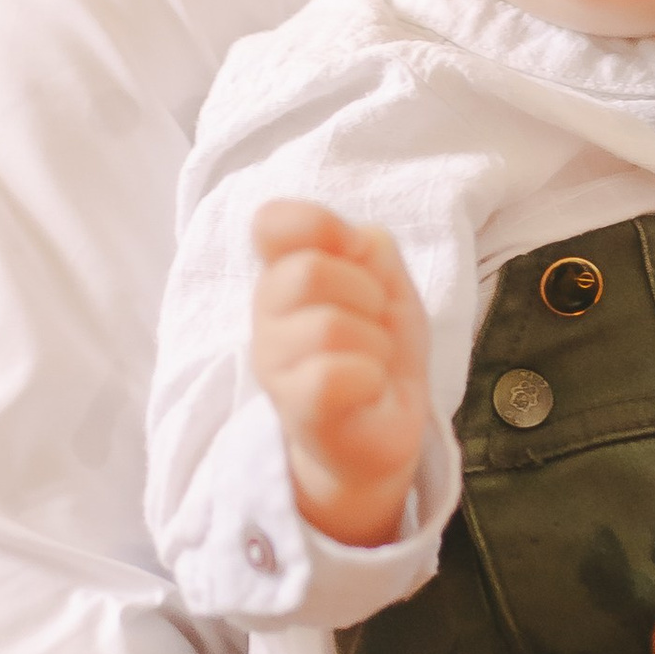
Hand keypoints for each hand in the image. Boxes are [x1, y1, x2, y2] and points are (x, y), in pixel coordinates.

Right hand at [248, 200, 430, 547]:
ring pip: (328, 326)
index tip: (354, 255)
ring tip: (372, 362)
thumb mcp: (387, 286)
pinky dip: (369, 378)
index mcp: (286, 273)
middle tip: (374, 324)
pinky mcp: (296, 408)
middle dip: (366, 294)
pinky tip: (368, 389)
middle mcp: (267, 315)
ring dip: (374, 344)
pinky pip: (330, 377)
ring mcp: (274, 365)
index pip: (272, 223)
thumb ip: (369, 249)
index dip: (321, 226)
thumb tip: (356, 237)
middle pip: (308, 271)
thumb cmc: (376, 350)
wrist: (382, 430)